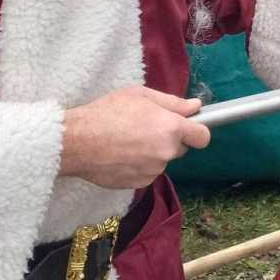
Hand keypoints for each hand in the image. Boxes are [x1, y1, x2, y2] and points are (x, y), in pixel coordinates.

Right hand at [59, 86, 211, 188]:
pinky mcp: (139, 184)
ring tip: (127, 141)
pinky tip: (121, 155)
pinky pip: (147, 172)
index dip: (197, 131)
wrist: (77, 142)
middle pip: (179, 148)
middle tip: (144, 128)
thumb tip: (196, 106)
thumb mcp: (141, 96)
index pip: (202, 137)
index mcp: (171, 128)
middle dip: (168, 139)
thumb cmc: (107, 112)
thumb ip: (173, 103)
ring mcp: (153, 170)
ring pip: (161, 160)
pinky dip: (139, 165)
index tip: (188, 127)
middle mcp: (166, 152)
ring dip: (152, 153)